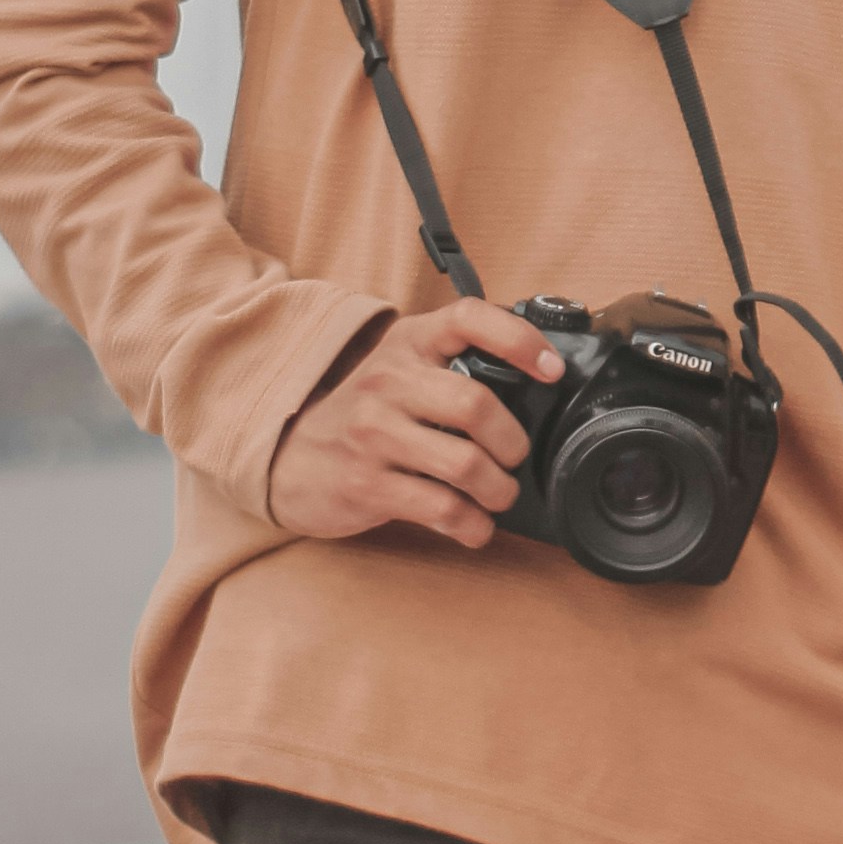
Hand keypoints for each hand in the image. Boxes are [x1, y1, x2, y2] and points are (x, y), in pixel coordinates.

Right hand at [267, 297, 565, 553]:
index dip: (519, 340)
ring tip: (498, 495)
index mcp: (407, 343)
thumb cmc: (365, 416)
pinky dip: (471, 524)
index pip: (468, 318)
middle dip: (512, 442)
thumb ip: (453, 366)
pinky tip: (473, 525)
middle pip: (475, 405)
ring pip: (465, 464)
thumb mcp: (401, 370)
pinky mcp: (366, 484)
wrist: (290, 459)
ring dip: (498, 489)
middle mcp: (388, 382)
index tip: (552, 369)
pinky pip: (440, 508)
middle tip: (514, 458)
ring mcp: (373, 434)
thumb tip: (536, 385)